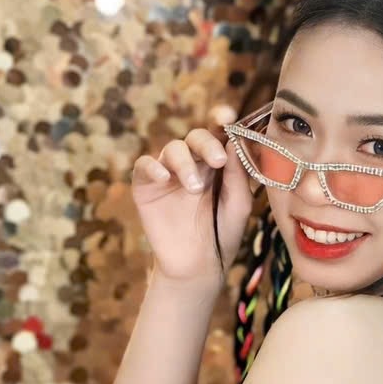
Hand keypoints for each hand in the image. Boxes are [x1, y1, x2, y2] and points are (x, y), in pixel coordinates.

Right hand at [132, 101, 254, 288]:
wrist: (196, 267)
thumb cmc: (221, 235)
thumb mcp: (237, 205)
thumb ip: (238, 174)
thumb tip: (236, 141)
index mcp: (215, 165)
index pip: (218, 135)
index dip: (220, 120)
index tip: (226, 116)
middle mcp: (192, 164)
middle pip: (195, 137)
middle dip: (206, 143)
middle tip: (217, 161)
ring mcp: (167, 174)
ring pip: (171, 149)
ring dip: (184, 163)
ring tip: (194, 189)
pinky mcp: (146, 187)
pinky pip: (144, 165)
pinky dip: (153, 167)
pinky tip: (164, 178)